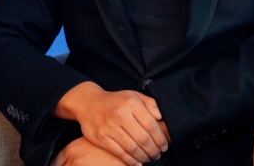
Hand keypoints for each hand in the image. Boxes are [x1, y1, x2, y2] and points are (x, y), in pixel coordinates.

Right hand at [54, 82, 168, 165]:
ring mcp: (110, 127)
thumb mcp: (133, 95)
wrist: (89, 103)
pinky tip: (137, 162)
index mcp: (131, 103)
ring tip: (148, 158)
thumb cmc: (115, 101)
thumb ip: (150, 103)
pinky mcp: (102, 138)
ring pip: (132, 148)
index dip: (161, 139)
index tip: (164, 145)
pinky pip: (120, 153)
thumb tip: (160, 117)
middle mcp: (121, 115)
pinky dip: (131, 161)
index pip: (151, 125)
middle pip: (143, 139)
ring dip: (144, 157)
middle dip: (154, 150)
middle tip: (157, 154)